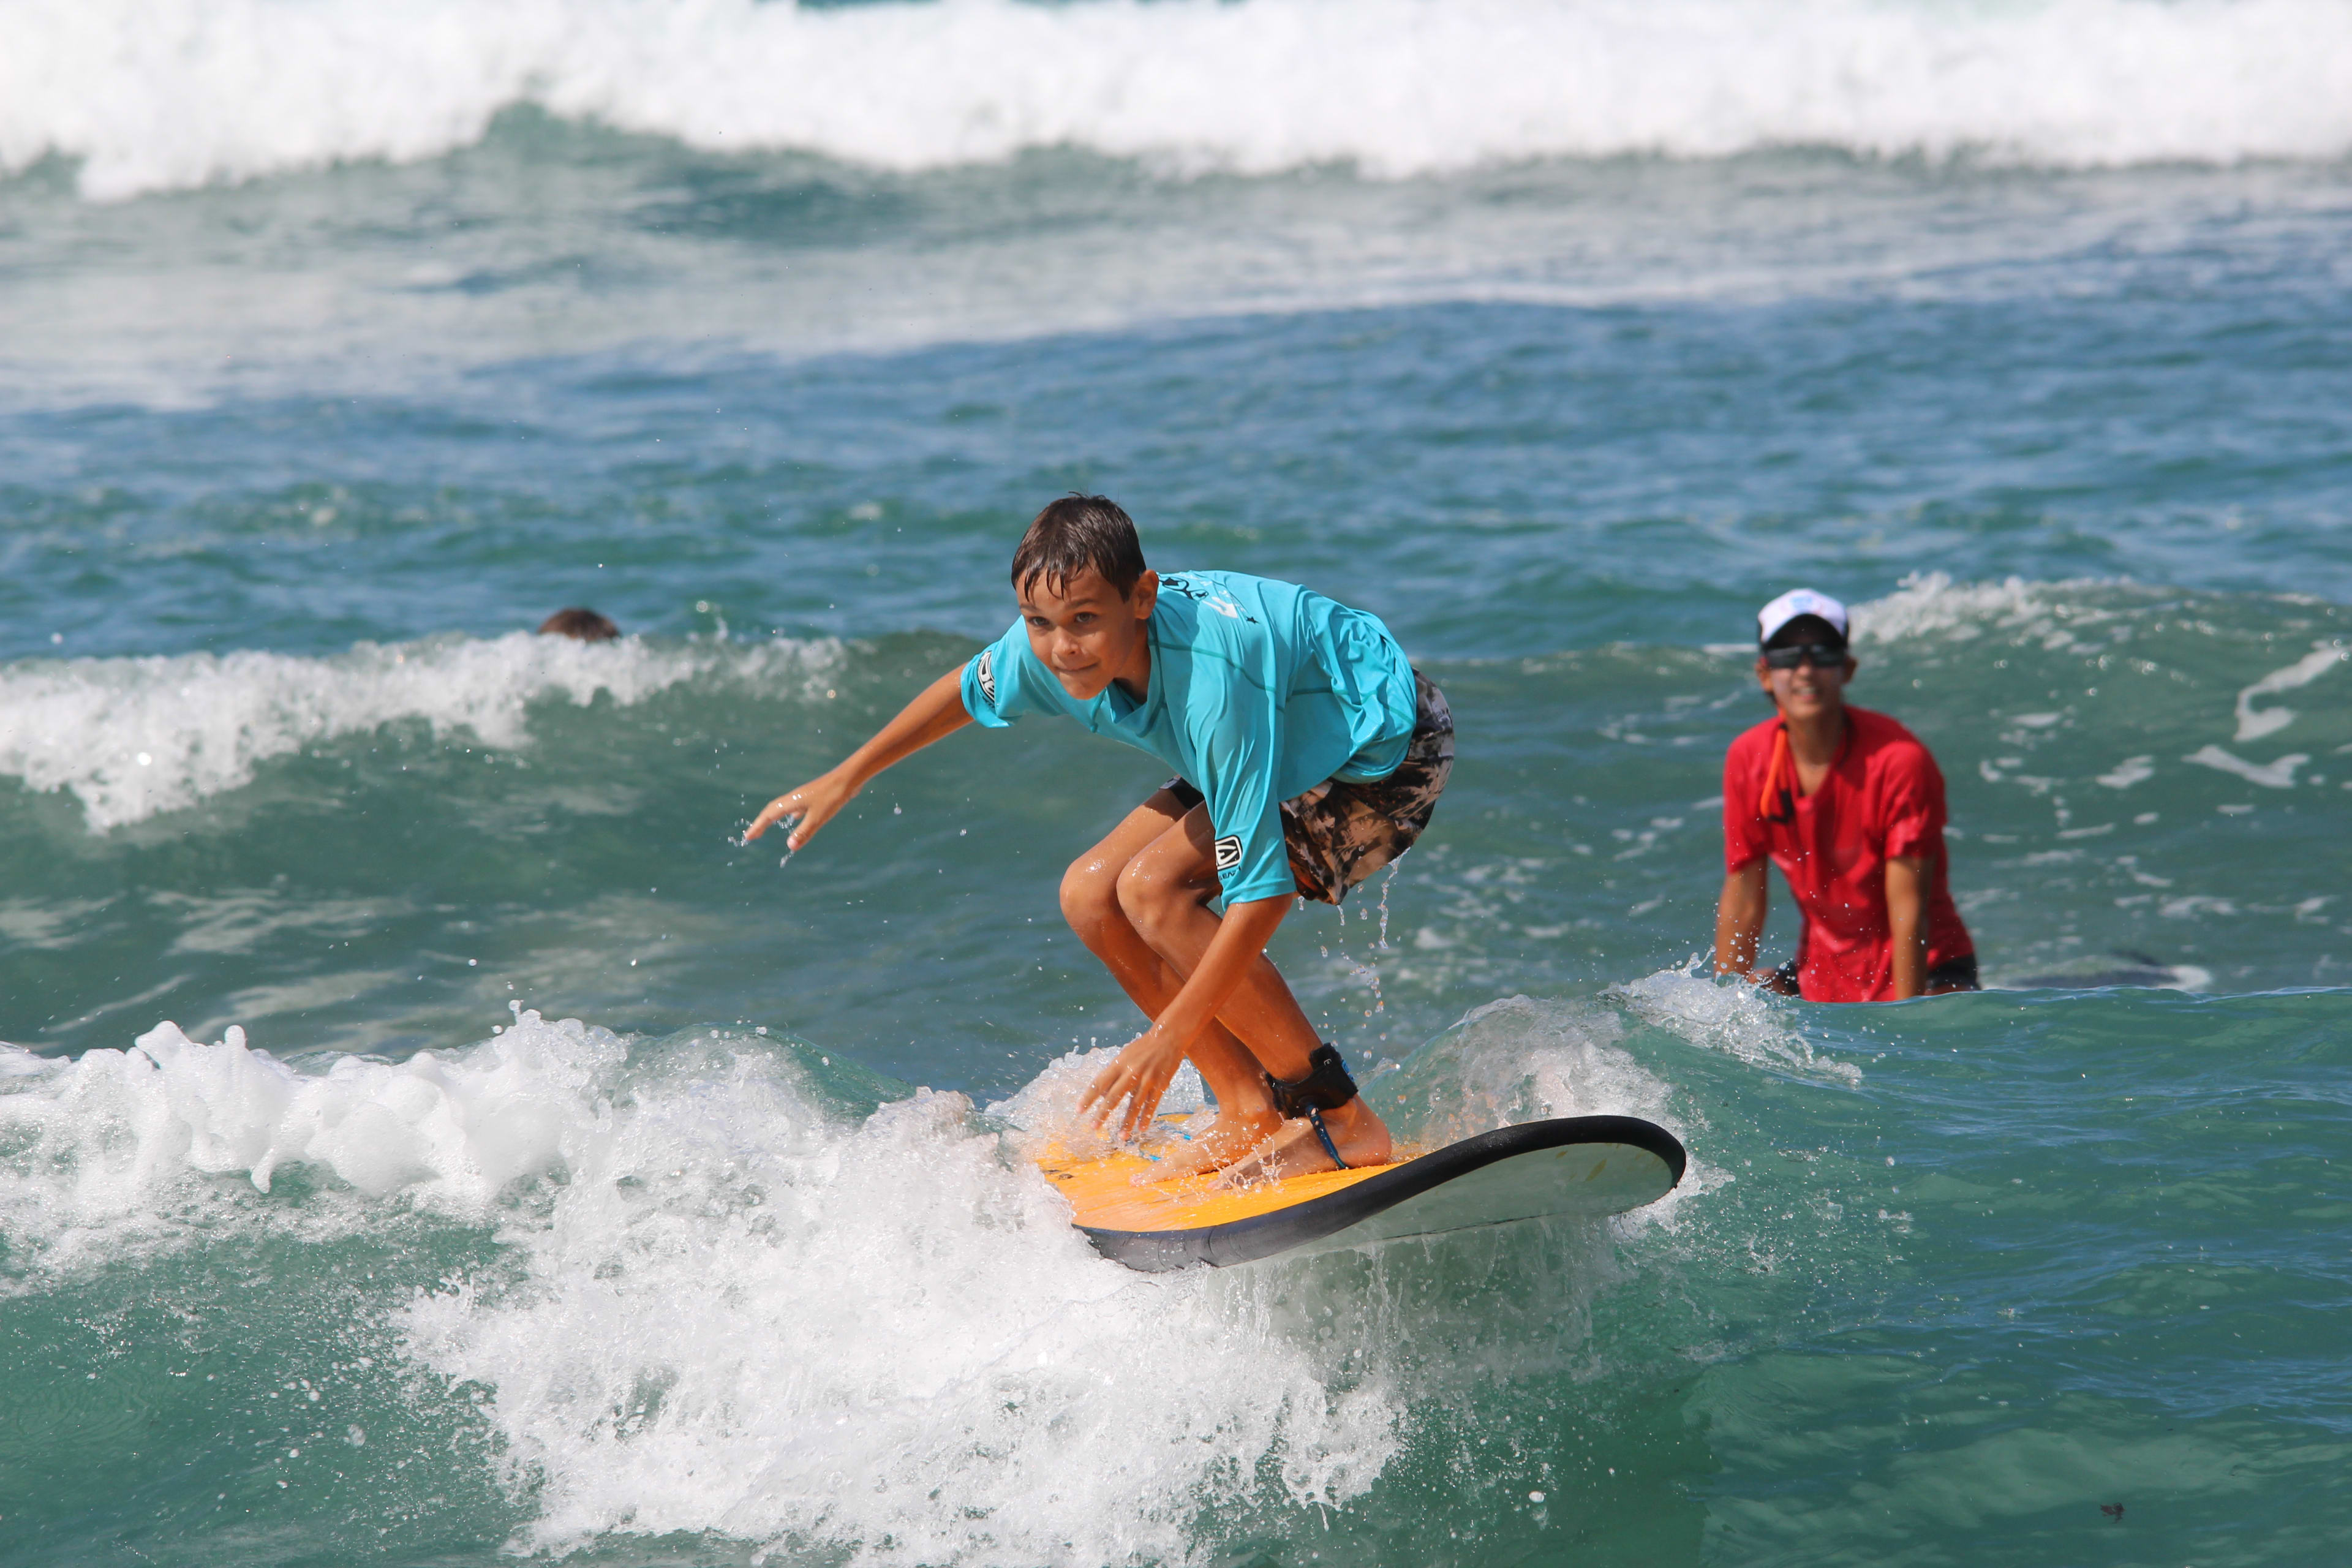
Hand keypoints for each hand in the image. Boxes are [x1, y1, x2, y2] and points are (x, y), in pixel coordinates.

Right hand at [744, 769, 856, 851]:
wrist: (849, 778)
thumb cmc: (833, 797)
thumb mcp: (818, 818)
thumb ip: (804, 832)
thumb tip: (789, 847)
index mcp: (792, 802)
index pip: (769, 815)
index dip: (757, 827)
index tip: (747, 837)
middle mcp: (794, 798)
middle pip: (772, 810)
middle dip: (761, 823)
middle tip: (753, 835)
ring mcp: (804, 797)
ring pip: (784, 808)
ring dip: (774, 817)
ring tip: (768, 824)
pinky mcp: (814, 797)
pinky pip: (796, 807)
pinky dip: (791, 814)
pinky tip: (796, 817)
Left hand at [1079, 1024, 1189, 1141]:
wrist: (1168, 1037)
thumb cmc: (1142, 1047)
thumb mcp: (1124, 1056)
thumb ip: (1113, 1074)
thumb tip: (1102, 1094)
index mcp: (1119, 1064)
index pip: (1099, 1083)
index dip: (1088, 1097)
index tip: (1079, 1110)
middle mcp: (1131, 1072)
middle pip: (1114, 1096)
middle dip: (1103, 1113)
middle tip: (1094, 1127)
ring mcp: (1147, 1079)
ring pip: (1135, 1105)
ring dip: (1127, 1122)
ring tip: (1121, 1137)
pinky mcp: (1161, 1084)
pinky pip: (1152, 1104)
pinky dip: (1146, 1117)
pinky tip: (1141, 1129)